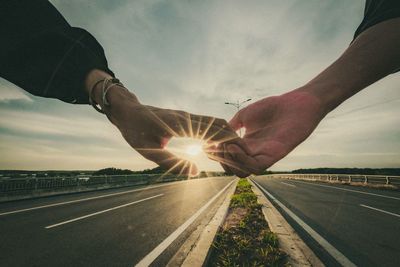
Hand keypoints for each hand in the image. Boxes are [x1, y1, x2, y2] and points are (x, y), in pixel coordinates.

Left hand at [109, 95, 245, 175]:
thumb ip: (171, 162)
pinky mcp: (185, 119)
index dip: (230, 141)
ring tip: (235, 152)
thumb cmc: (135, 130)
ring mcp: (187, 117)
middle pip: (219, 124)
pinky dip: (217, 134)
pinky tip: (219, 146)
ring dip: (227, 136)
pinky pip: (206, 124)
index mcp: (181, 124)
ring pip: (215, 123)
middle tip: (245, 155)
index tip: (242, 153)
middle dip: (234, 139)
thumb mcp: (149, 150)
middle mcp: (187, 117)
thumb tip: (195, 173)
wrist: (127, 111)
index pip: (214, 130)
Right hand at [219, 88, 326, 176]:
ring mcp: (263, 156)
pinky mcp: (273, 156)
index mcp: (246, 145)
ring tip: (227, 146)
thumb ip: (230, 126)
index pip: (228, 158)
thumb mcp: (244, 116)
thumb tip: (215, 135)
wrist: (296, 104)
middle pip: (233, 168)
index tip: (209, 144)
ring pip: (242, 172)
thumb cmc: (272, 107)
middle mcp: (253, 153)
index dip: (217, 154)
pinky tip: (235, 146)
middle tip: (217, 146)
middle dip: (221, 159)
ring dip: (231, 161)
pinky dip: (242, 160)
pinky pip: (255, 167)